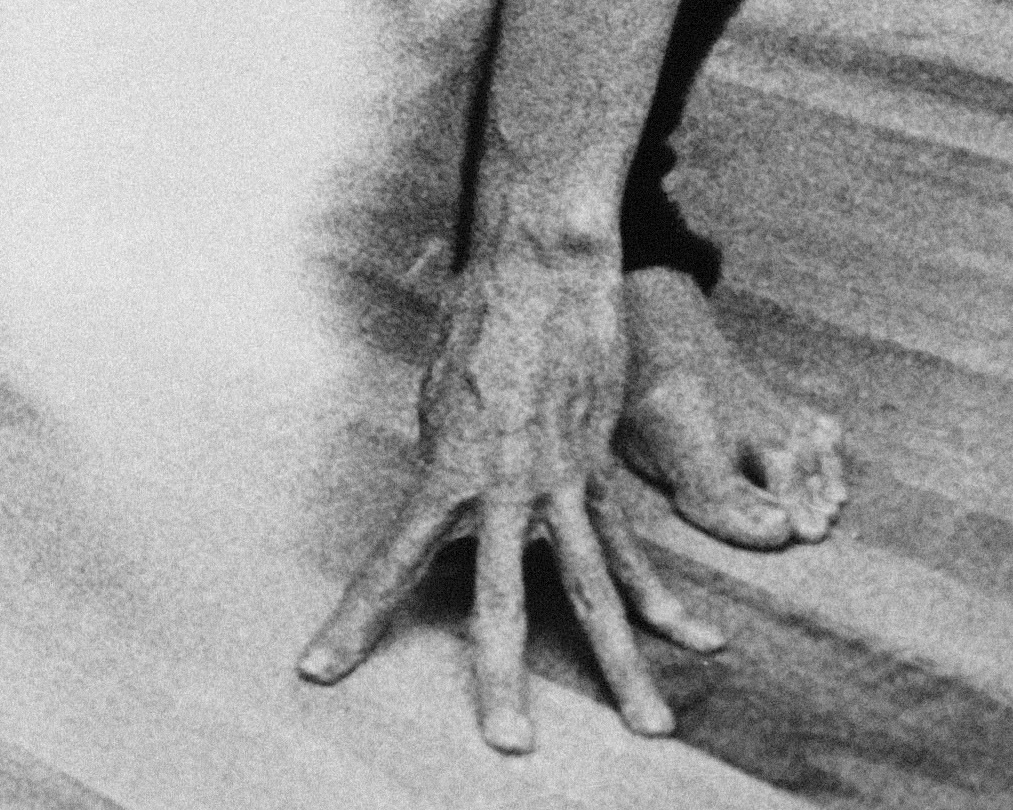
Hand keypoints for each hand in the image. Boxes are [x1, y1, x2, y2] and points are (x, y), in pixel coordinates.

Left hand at [299, 249, 721, 751]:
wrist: (543, 270)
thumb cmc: (477, 321)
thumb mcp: (438, 395)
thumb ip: (447, 462)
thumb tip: (454, 507)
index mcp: (445, 471)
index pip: (390, 562)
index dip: (354, 620)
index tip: (318, 669)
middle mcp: (505, 490)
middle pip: (499, 600)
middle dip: (499, 676)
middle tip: (510, 744)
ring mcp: (562, 486)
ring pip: (594, 590)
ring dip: (623, 665)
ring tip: (650, 726)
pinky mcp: (602, 475)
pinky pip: (631, 549)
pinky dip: (661, 598)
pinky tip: (694, 639)